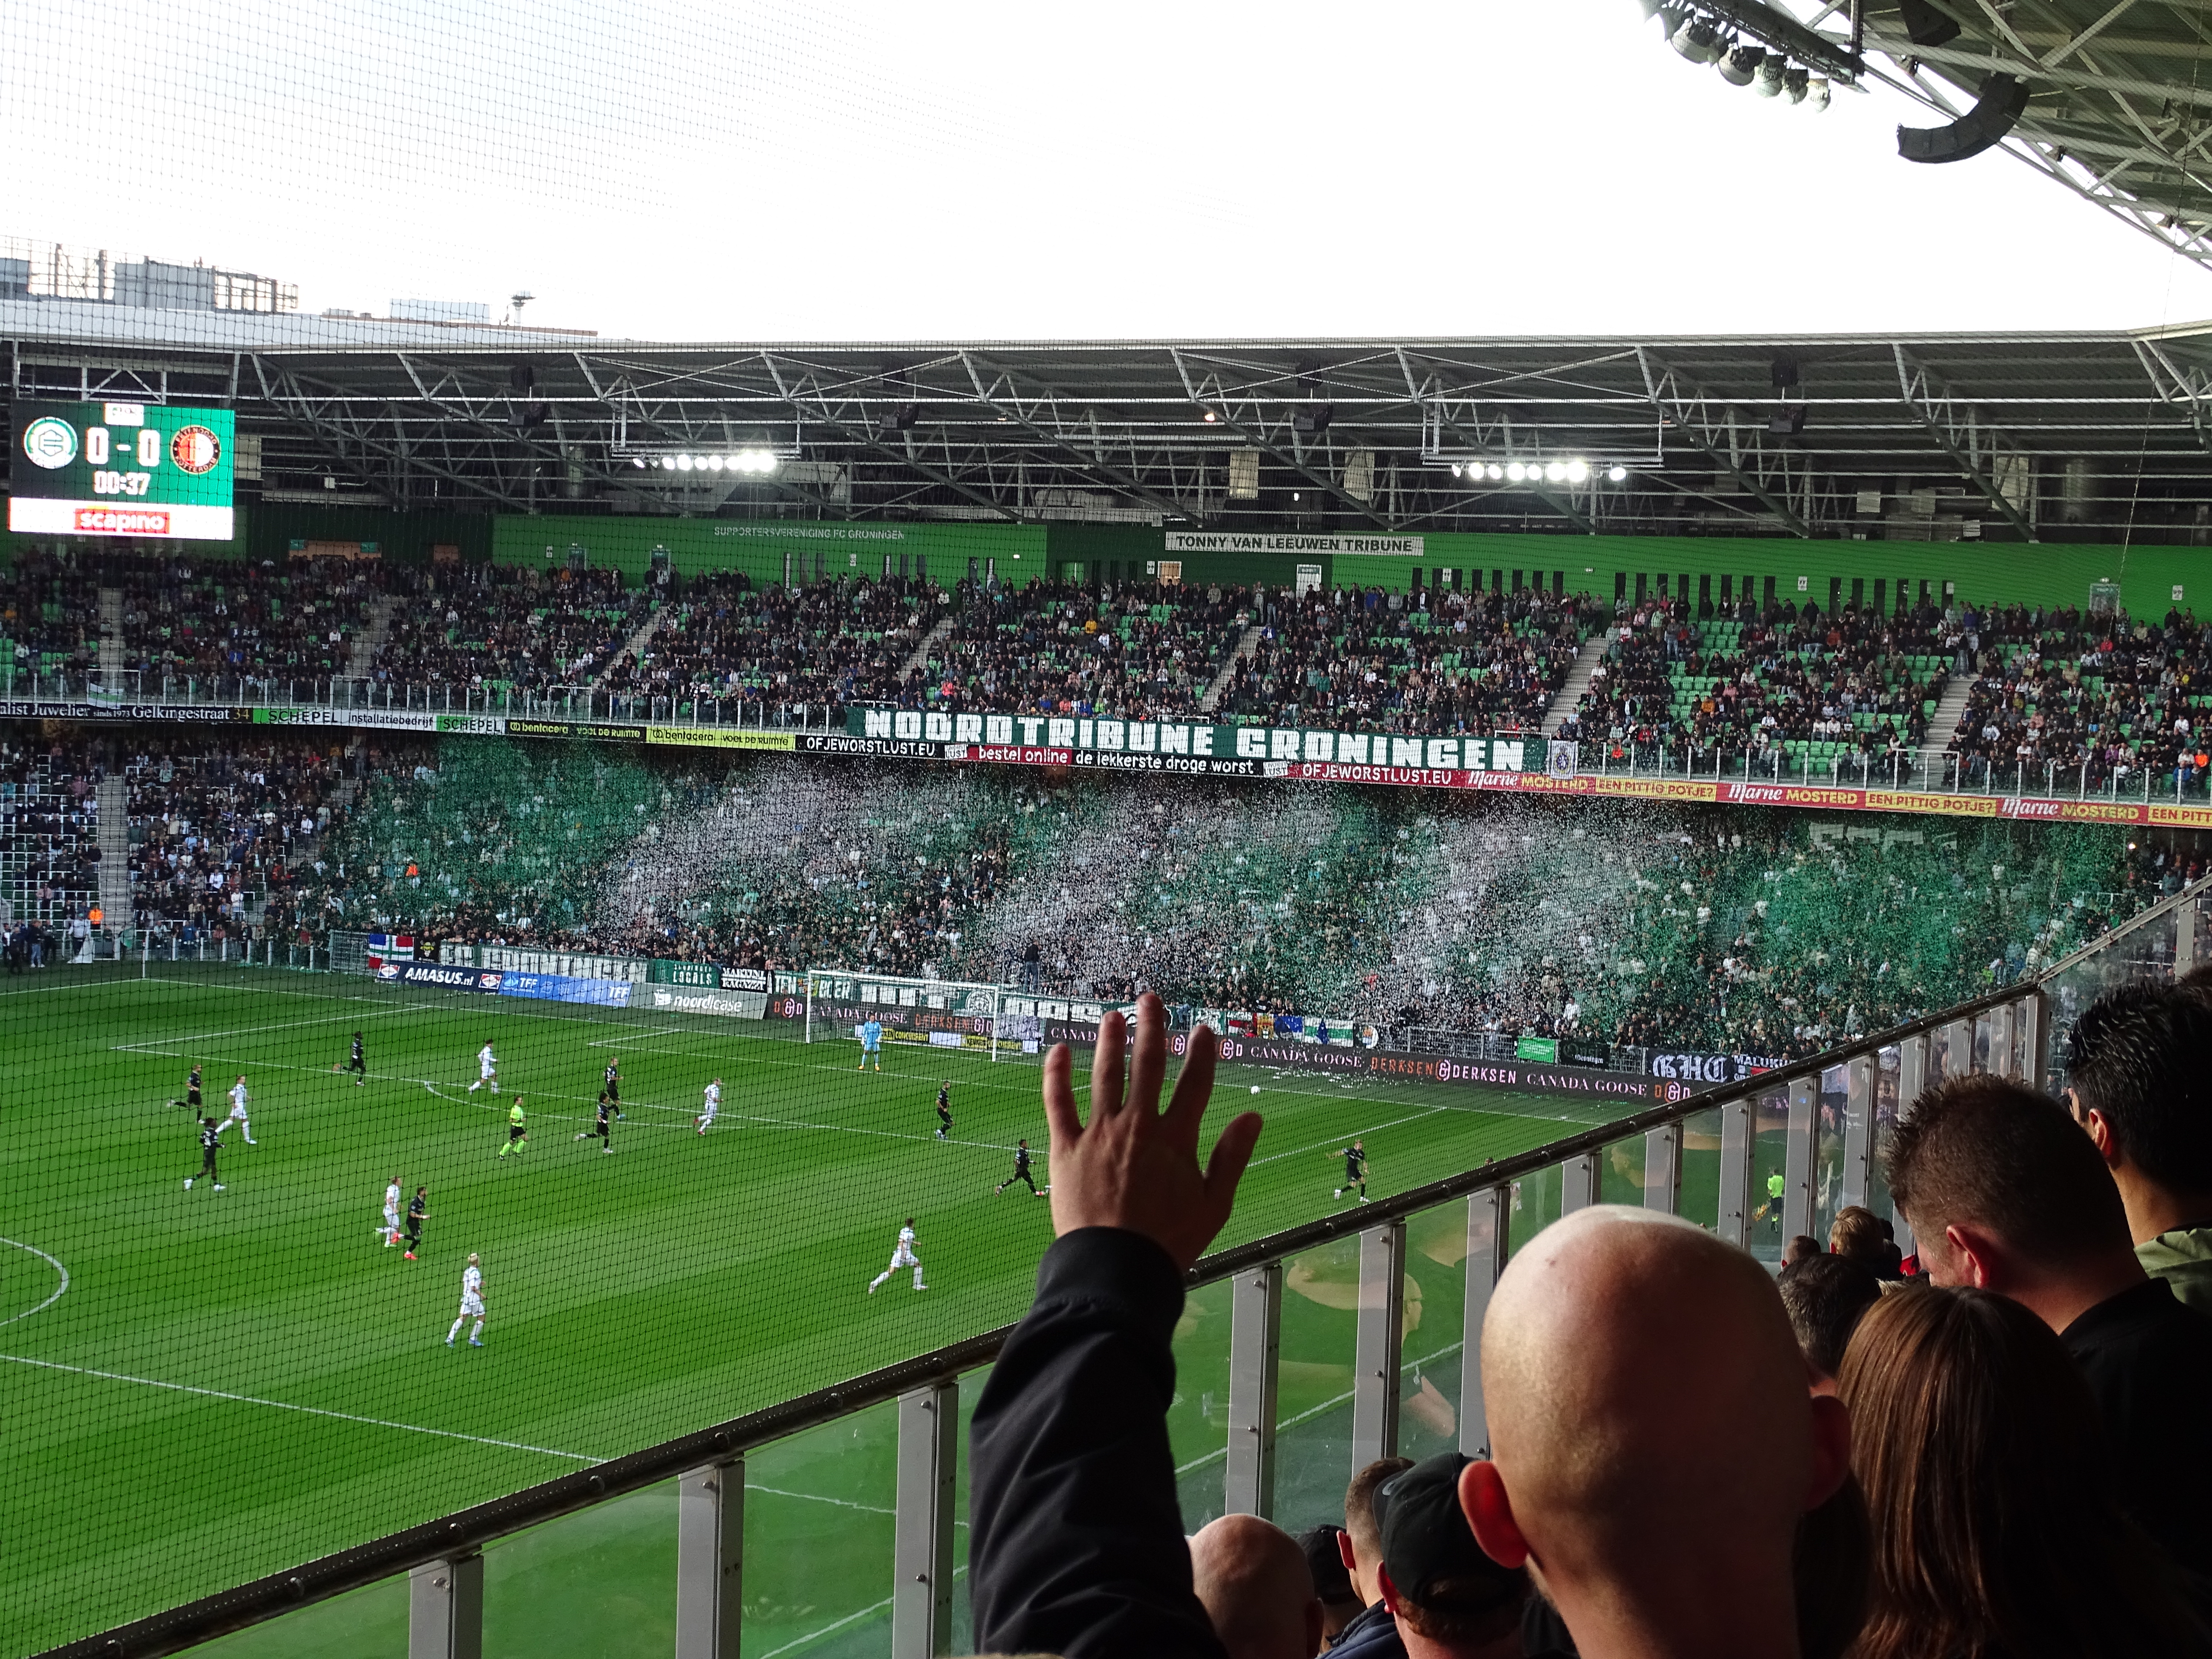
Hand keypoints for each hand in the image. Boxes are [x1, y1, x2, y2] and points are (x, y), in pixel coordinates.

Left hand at [1042, 993, 1261, 1272]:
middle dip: (1151, 1029)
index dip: (1201, 1055)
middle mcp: (1137, 1125)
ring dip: (1109, 1042)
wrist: (1116, 1267)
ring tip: (1113, 1016)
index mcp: (1175, 1138)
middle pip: (1147, 1066)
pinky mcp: (1066, 1147)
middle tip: (1150, 1001)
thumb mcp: (1214, 1204)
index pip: (1194, 1085)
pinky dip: (1056, 1075)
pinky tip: (1059, 1051)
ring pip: (1105, 1075)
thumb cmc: (1168, 1242)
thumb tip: (1254, 1117)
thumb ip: (1232, 1157)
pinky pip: (1058, 1103)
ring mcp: (1099, 1133)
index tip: (1203, 1031)